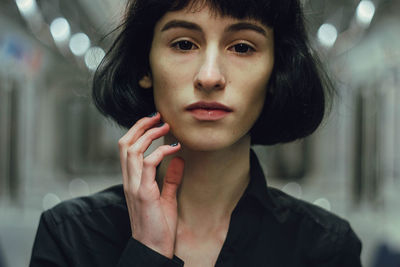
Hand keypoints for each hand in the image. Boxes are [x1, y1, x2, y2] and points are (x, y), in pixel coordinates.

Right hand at [118, 113, 183, 258]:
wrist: (153, 250)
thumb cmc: (159, 227)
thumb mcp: (166, 198)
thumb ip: (170, 179)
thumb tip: (179, 160)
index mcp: (132, 181)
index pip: (126, 149)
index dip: (138, 132)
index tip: (154, 122)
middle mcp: (129, 181)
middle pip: (125, 144)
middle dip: (140, 126)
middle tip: (158, 116)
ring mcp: (134, 186)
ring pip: (131, 149)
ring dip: (149, 134)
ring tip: (166, 126)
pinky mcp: (144, 193)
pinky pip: (147, 163)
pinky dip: (161, 151)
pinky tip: (174, 148)